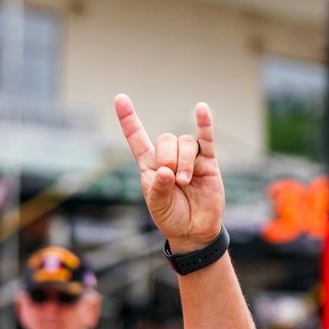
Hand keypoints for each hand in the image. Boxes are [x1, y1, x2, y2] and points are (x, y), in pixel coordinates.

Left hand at [115, 94, 225, 252]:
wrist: (195, 230)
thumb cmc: (172, 217)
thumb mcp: (158, 207)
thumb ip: (158, 189)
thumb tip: (165, 171)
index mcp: (149, 166)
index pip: (137, 138)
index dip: (128, 119)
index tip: (120, 98)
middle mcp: (168, 157)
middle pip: (166, 139)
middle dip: (168, 158)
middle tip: (173, 180)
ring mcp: (189, 158)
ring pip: (185, 142)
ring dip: (184, 162)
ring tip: (184, 182)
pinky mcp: (208, 162)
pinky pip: (206, 138)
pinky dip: (204, 124)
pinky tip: (202, 109)